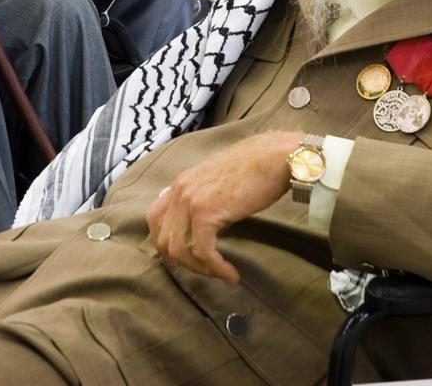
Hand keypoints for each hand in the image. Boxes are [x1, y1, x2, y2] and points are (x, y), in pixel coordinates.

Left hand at [146, 130, 301, 282]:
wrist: (276, 158)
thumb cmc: (256, 171)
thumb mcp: (219, 184)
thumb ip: (203, 200)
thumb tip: (200, 230)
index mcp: (181, 182)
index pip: (154, 219)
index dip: (167, 243)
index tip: (189, 257)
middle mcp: (180, 189)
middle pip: (162, 240)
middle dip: (183, 262)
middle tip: (207, 269)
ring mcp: (190, 200)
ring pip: (179, 251)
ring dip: (201, 269)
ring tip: (222, 272)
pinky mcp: (206, 212)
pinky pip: (202, 251)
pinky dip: (216, 268)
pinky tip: (231, 274)